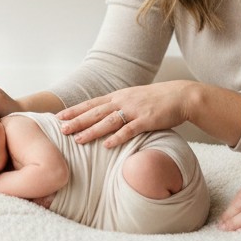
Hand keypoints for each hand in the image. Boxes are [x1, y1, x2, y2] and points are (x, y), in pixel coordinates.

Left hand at [56, 80, 195, 148]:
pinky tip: (106, 145)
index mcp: (118, 96)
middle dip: (77, 121)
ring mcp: (134, 110)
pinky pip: (129, 130)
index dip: (75, 110)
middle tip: (61, 129)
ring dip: (92, 130)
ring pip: (108, 121)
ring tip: (78, 140)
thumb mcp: (134, 98)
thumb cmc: (157, 99)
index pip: (92, 103)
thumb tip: (104, 115)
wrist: (180, 96)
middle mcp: (123, 101)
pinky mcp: (146, 120)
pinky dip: (117, 137)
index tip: (60, 116)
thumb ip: (119, 105)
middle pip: (95, 112)